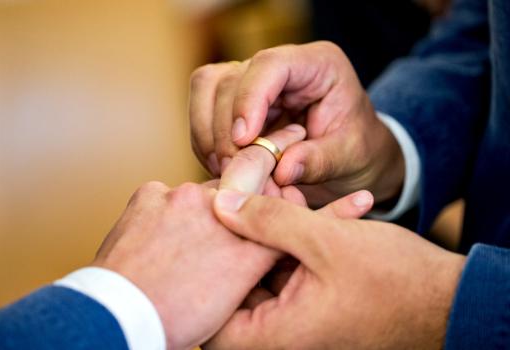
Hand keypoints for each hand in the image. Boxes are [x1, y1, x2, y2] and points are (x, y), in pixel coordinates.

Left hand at [92, 182, 278, 349]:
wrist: (119, 316)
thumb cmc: (173, 318)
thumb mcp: (232, 301)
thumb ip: (251, 263)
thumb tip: (256, 245)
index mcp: (249, 246)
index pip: (267, 220)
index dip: (258, 227)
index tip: (247, 235)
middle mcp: (225, 214)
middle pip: (235, 203)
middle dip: (225, 219)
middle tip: (204, 247)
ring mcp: (186, 198)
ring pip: (199, 196)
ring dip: (192, 215)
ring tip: (173, 247)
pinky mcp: (152, 193)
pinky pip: (164, 195)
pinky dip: (161, 212)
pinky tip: (153, 238)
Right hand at [190, 42, 404, 206]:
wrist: (350, 157)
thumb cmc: (356, 149)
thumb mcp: (349, 156)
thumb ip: (320, 161)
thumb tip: (283, 171)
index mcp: (317, 65)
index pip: (269, 65)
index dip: (249, 99)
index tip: (244, 140)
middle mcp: (280, 66)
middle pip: (229, 80)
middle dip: (224, 129)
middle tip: (234, 170)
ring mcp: (253, 81)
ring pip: (207, 90)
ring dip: (209, 135)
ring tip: (226, 171)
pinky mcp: (235, 101)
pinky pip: (203, 113)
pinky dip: (206, 143)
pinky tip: (223, 167)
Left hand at [207, 191, 464, 348]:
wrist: (450, 303)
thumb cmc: (395, 282)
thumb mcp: (324, 241)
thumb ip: (267, 220)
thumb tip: (221, 202)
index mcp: (275, 335)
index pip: (209, 315)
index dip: (203, 270)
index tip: (209, 229)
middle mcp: (281, 336)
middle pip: (235, 288)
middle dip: (244, 240)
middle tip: (252, 202)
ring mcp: (297, 323)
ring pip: (263, 276)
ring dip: (273, 237)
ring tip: (290, 199)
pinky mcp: (312, 307)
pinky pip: (289, 275)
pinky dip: (295, 246)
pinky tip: (311, 211)